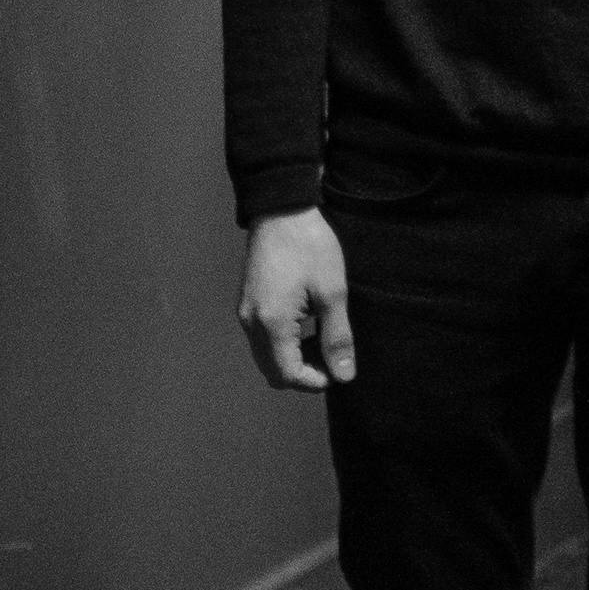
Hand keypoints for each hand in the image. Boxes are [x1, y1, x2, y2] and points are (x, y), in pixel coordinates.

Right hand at [239, 209, 354, 391]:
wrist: (282, 208)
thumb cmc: (310, 246)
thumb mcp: (332, 292)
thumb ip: (337, 338)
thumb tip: (343, 375)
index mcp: (271, 323)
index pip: (288, 375)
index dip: (315, 381)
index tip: (338, 369)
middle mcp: (251, 323)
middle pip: (274, 372)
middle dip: (304, 372)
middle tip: (332, 356)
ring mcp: (245, 312)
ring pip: (267, 357)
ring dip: (294, 358)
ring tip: (323, 338)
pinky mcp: (247, 302)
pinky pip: (262, 338)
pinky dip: (284, 343)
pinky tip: (307, 324)